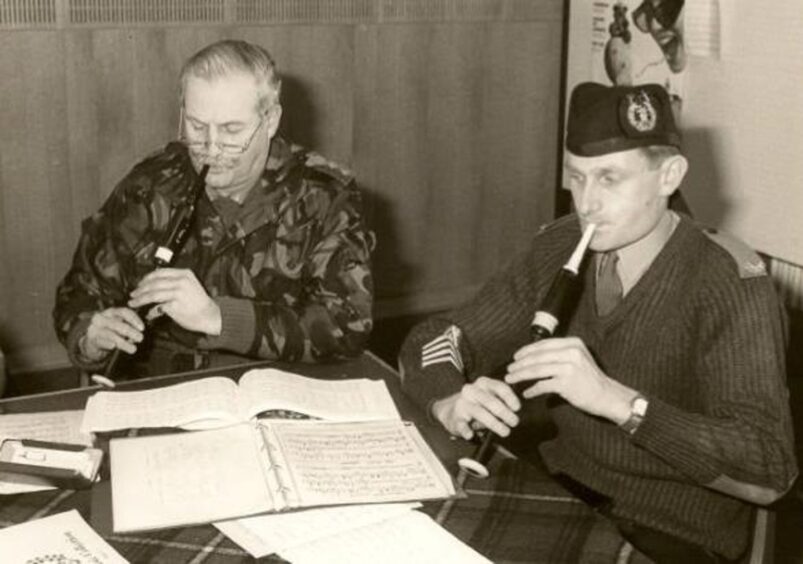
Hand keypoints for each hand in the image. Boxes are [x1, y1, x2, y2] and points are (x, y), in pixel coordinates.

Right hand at [82, 307, 143, 358]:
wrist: (93, 341)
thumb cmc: (111, 332)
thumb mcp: (120, 326)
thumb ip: (129, 326)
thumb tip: (139, 332)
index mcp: (111, 312)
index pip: (124, 312)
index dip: (134, 319)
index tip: (142, 328)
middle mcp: (101, 317)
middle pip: (118, 324)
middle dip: (131, 332)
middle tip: (140, 338)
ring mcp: (95, 328)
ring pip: (111, 335)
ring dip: (124, 342)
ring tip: (133, 349)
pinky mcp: (91, 339)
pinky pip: (101, 342)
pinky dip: (108, 344)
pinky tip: (113, 346)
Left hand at [128, 268, 221, 334]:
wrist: (210, 315)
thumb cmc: (199, 303)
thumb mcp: (190, 286)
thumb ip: (174, 283)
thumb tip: (155, 286)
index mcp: (184, 274)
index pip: (160, 272)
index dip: (147, 278)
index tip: (140, 284)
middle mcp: (181, 281)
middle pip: (154, 283)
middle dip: (140, 289)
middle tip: (133, 294)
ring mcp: (178, 292)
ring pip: (153, 294)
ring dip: (141, 299)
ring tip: (133, 303)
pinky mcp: (175, 305)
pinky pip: (158, 307)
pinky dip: (151, 311)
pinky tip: (147, 314)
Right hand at [431, 377, 520, 439]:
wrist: (452, 411)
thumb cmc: (478, 404)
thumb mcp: (490, 397)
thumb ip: (502, 402)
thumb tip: (514, 411)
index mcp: (483, 383)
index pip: (498, 387)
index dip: (510, 397)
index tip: (517, 408)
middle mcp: (471, 390)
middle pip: (490, 401)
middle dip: (504, 413)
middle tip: (514, 422)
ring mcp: (462, 404)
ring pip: (479, 412)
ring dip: (494, 424)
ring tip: (505, 432)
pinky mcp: (455, 418)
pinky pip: (461, 424)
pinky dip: (466, 430)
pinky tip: (471, 435)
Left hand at [504, 337, 635, 423]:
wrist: (607, 396)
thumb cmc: (589, 379)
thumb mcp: (578, 358)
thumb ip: (559, 354)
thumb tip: (532, 356)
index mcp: (573, 343)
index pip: (544, 344)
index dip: (527, 350)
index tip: (515, 357)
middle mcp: (571, 352)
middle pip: (538, 356)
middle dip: (520, 363)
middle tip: (509, 370)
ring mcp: (569, 367)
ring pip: (537, 369)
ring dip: (521, 375)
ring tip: (511, 380)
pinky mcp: (567, 383)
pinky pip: (543, 385)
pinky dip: (532, 390)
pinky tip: (526, 393)